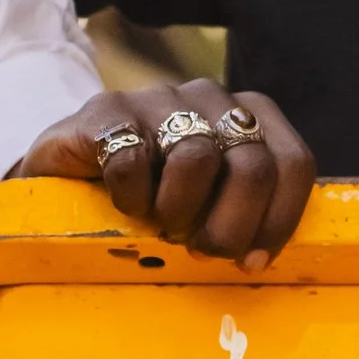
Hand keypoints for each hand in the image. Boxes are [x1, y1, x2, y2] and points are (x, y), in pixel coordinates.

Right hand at [13, 78, 317, 266]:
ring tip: (161, 226)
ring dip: (179, 210)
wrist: (66, 172)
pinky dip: (131, 197)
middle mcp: (210, 97)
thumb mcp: (207, 201)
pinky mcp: (107, 109)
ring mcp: (158, 97)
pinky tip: (124, 205)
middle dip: (231, 226)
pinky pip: (133, 160)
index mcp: (247, 116)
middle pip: (252, 166)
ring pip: (196, 158)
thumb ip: (246, 211)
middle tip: (203, 251)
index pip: (293, 163)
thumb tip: (264, 256)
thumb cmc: (152, 193)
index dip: (280, 219)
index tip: (253, 261)